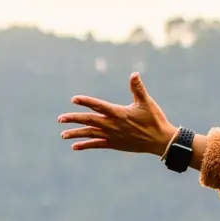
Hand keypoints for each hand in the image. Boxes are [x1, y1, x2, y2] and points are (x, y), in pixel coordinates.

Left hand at [59, 72, 178, 156]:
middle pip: (89, 120)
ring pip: (90, 134)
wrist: (159, 141)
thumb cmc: (154, 119)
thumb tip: (134, 73)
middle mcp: (112, 124)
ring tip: (63, 134)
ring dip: (76, 133)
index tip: (73, 99)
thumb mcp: (146, 102)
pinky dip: (85, 145)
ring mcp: (112, 136)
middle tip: (60, 119)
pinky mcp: (114, 144)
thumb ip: (138, 88)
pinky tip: (75, 146)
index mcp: (118, 112)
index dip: (85, 102)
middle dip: (73, 119)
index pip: (98, 105)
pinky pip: (96, 145)